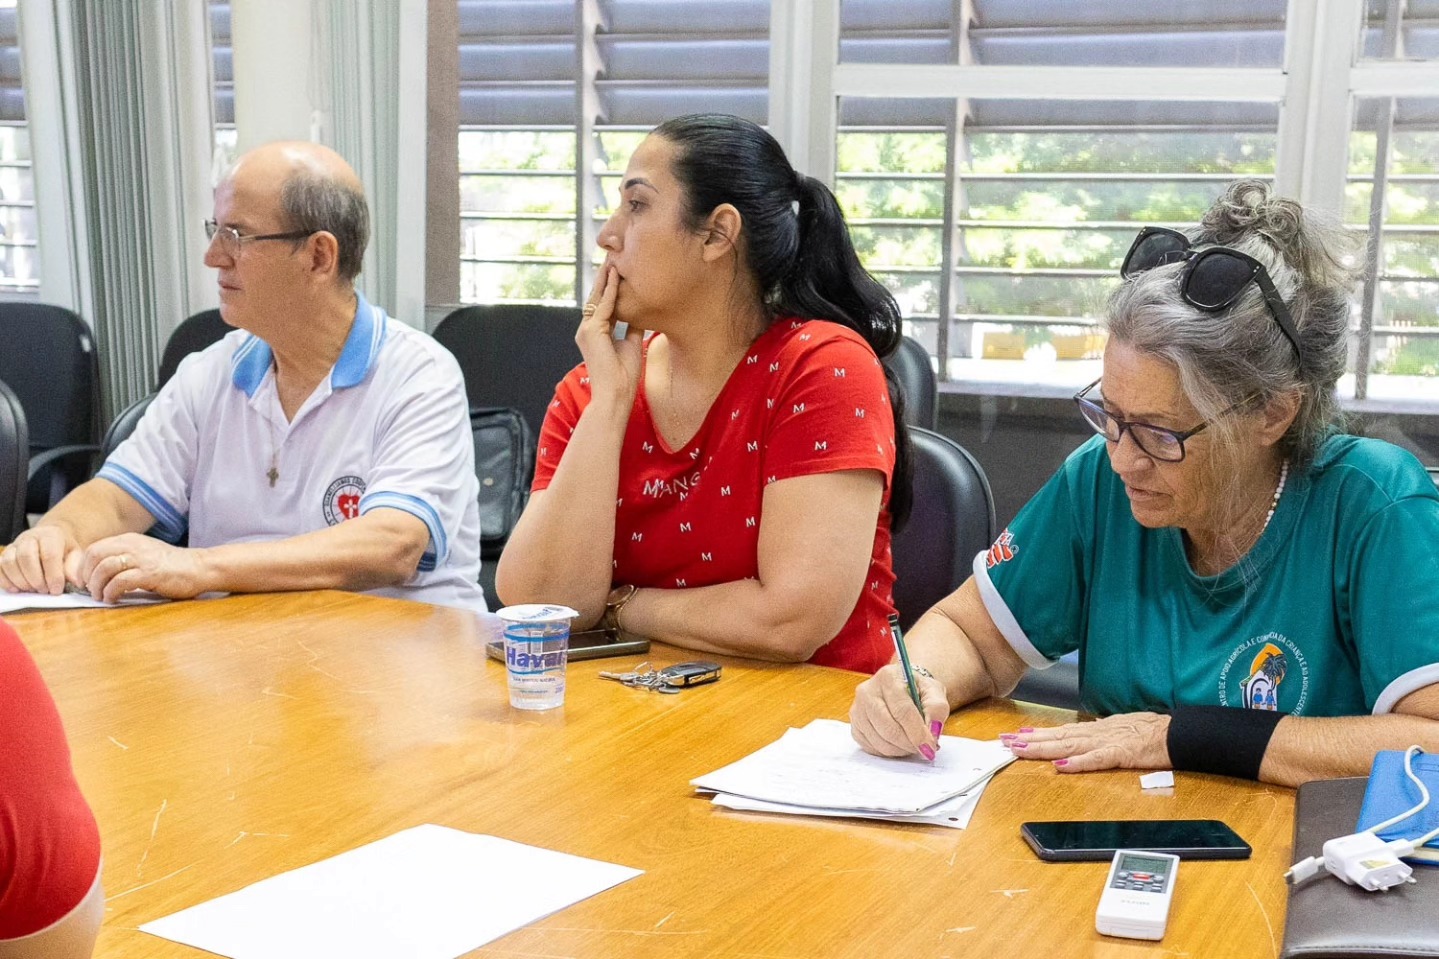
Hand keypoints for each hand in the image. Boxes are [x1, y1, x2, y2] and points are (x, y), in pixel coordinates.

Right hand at [0, 525, 83, 594]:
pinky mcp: (5, 554)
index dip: (53, 575)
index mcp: (50, 535)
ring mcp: (14, 545)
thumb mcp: (75, 555)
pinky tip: (18, 589)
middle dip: (36, 579)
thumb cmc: (63, 549)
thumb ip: (75, 568)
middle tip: (45, 591)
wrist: (49, 538)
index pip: (49, 555)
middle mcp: (29, 537)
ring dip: (21, 581)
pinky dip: (6, 581)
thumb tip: (77, 583)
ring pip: (9, 562)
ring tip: (34, 590)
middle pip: (26, 557)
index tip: (57, 590)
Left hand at [77, 533, 211, 602]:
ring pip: (104, 568)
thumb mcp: (145, 554)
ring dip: (97, 586)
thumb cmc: (172, 566)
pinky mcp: (149, 574)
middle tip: (90, 590)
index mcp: (130, 540)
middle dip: (87, 575)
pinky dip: (111, 592)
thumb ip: (125, 558)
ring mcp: (141, 559)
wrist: (199, 568)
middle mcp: (133, 545)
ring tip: (101, 596)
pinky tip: (113, 599)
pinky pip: (120, 582)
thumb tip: (99, 573)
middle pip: (95, 556)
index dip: (84, 567)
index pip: (95, 549)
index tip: (85, 581)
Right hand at [575, 265, 643, 407]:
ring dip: (606, 278)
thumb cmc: (623, 376)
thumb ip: (631, 327)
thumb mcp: (631, 344)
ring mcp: (586, 330)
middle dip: (605, 277)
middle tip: (614, 257)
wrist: (616, 395)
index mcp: (595, 332)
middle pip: (597, 297)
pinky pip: (603, 306)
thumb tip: (639, 313)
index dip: (610, 287)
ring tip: (614, 260)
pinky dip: (609, 291)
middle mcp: (587, 329)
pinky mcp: (591, 332)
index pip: (603, 304)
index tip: (620, 271)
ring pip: (597, 298)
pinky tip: (616, 276)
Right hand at [850, 663, 949, 760]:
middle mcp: (867, 691)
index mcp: (888, 677)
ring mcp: (857, 709)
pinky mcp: (855, 726)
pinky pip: (872, 748)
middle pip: (889, 729)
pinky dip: (889, 751)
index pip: (902, 711)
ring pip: (880, 741)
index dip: (918, 733)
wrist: (903, 688)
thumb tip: (932, 732)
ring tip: (913, 743)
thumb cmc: (918, 690)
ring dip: (901, 750)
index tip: (930, 746)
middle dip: (910, 744)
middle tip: (924, 748)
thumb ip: (937, 709)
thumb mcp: (934, 691)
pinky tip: (899, 743)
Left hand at [1001, 712, 1171, 772]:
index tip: (1016, 735)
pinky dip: (1078, 762)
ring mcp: (1107, 742)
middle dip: (1029, 740)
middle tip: (1004, 741)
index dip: (1037, 734)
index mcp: (1096, 730)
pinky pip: (1096, 759)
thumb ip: (1102, 730)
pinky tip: (1060, 765)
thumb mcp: (1121, 727)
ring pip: (1069, 745)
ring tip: (1019, 749)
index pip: (1061, 731)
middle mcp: (1096, 733)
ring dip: (1042, 748)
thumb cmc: (1151, 731)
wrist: (1176, 732)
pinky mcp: (1121, 753)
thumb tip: (1087, 728)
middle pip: (1057, 737)